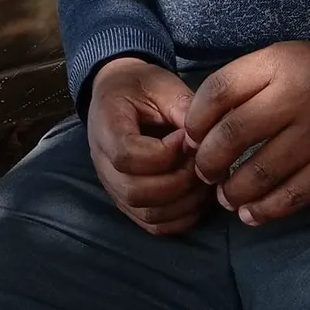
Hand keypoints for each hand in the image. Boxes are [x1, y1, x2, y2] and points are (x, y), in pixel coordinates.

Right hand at [87, 57, 211, 235]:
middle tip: (202, 161)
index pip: (127, 155)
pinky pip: (152, 224)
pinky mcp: (127, 201)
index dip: (164, 153)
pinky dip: (180, 218)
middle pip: (136, 191)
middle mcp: (102, 163)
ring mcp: (113, 187)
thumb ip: (183, 109)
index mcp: (105, 126)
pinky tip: (199, 198)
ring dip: (184, 202)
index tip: (186, 136)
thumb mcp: (162, 85)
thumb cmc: (140, 86)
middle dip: (179, 181)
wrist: (118, 92)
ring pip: (147, 213)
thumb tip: (207, 141)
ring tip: (205, 178)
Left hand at [185, 36, 309, 225]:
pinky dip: (266, 210)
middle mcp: (299, 96)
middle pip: (234, 134)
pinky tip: (250, 214)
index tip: (190, 137)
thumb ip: (242, 85)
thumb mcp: (282, 59)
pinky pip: (293, 196)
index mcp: (279, 63)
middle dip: (208, 160)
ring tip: (224, 196)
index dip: (195, 119)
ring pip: (260, 172)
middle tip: (202, 172)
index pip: (219, 90)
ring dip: (232, 191)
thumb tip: (197, 127)